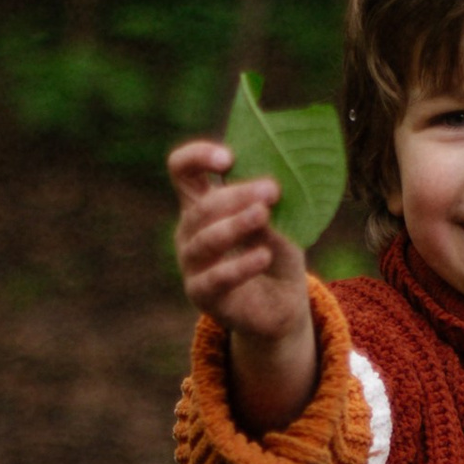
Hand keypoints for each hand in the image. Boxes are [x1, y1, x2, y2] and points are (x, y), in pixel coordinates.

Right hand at [168, 137, 316, 432]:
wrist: (281, 305)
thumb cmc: (276, 253)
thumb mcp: (278, 222)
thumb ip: (268, 205)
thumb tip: (267, 191)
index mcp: (203, 204)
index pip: (182, 170)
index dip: (197, 157)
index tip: (229, 158)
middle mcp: (190, 231)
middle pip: (202, 206)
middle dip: (236, 195)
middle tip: (272, 189)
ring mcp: (192, 264)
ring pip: (205, 239)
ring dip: (235, 225)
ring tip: (263, 214)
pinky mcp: (202, 294)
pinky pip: (216, 278)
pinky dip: (240, 266)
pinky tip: (264, 256)